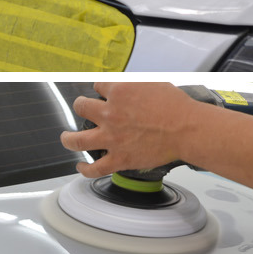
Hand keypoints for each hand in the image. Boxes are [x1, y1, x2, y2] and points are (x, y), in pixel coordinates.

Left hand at [59, 80, 192, 176]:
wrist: (186, 129)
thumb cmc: (176, 107)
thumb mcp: (153, 83)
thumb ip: (135, 85)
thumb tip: (128, 85)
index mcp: (119, 91)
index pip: (98, 86)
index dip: (100, 89)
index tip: (102, 93)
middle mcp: (110, 113)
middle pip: (81, 107)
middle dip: (80, 106)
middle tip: (82, 109)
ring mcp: (111, 137)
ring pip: (76, 140)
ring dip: (68, 138)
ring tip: (66, 138)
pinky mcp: (119, 158)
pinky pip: (95, 168)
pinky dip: (85, 169)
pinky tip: (81, 167)